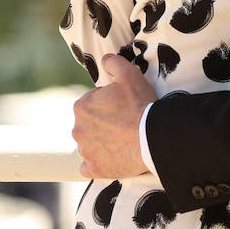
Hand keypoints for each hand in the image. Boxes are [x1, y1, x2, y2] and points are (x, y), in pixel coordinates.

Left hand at [72, 54, 156, 178]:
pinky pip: (89, 167)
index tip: (123, 106)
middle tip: (125, 123)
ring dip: (101, 142)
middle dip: (104, 123)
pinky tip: (111, 158)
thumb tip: (105, 59)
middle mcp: (78, 129)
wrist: (152, 137)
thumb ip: (114, 63)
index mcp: (81, 106)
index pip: (92, 103)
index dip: (109, 103)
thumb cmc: (141, 105)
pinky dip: (97, 163)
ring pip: (90, 144)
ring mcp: (85, 151)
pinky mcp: (94, 169)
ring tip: (123, 140)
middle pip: (90, 124)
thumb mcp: (130, 75)